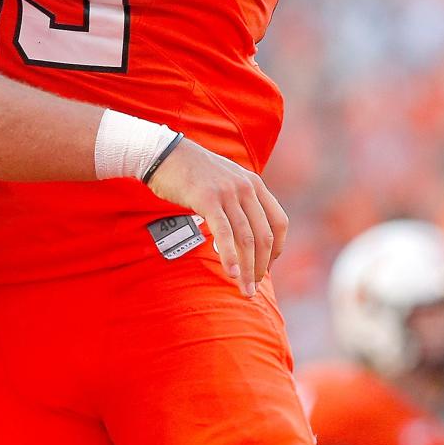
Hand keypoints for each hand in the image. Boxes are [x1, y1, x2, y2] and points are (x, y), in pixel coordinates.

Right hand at [144, 138, 287, 296]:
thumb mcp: (226, 180)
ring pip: (246, 239)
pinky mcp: (208, 199)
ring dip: (248, 268)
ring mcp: (228, 193)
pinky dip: (230, 256)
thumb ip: (239, 200)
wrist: (164, 154)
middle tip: (253, 286)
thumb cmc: (192, 172)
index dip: (277, 249)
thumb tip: (245, 233)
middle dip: (262, 266)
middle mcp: (246, 187)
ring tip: (245, 290)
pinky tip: (231, 273)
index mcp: (254, 183)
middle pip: (264, 235)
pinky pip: (224, 234)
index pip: (279, 222)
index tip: (266, 266)